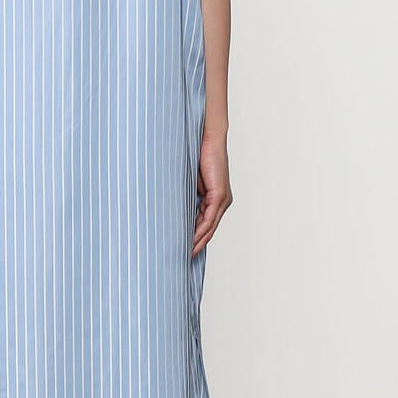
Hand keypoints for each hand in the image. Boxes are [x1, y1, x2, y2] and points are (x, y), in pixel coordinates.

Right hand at [192, 137, 231, 256]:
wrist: (208, 138)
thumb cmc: (197, 155)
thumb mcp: (189, 182)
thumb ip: (186, 195)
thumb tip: (174, 208)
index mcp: (216, 199)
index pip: (205, 224)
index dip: (195, 237)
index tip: (184, 248)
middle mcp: (222, 202)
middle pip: (209, 230)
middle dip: (196, 244)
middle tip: (184, 258)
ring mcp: (222, 200)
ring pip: (209, 227)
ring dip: (197, 242)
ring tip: (185, 254)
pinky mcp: (219, 196)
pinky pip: (209, 219)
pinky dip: (200, 231)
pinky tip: (191, 240)